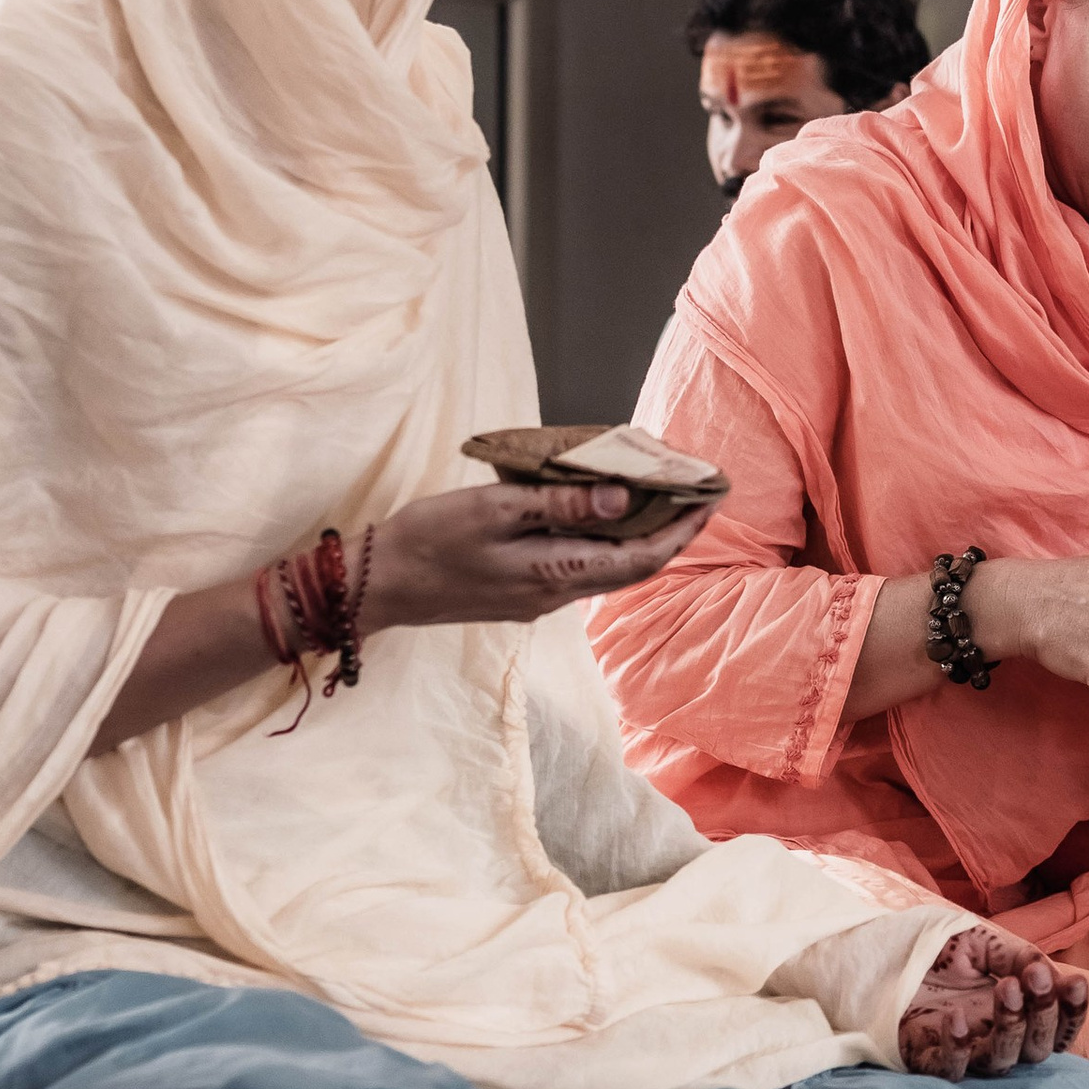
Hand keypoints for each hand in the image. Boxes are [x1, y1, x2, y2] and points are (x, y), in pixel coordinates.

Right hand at [363, 481, 714, 632]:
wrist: (377, 586)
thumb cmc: (428, 540)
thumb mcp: (494, 508)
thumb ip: (559, 504)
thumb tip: (622, 497)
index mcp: (555, 574)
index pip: (644, 556)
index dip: (684, 527)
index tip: (712, 494)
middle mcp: (556, 594)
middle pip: (635, 565)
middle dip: (673, 529)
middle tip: (698, 489)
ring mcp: (540, 599)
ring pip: (610, 567)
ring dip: (640, 534)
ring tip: (661, 494)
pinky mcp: (523, 595)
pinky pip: (582, 566)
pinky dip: (605, 538)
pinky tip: (603, 511)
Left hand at [899, 925, 1088, 1078]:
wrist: (888, 951)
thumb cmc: (942, 950)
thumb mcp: (986, 943)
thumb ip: (1019, 955)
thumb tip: (1049, 973)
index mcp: (1018, 1011)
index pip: (1057, 1025)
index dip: (1072, 1010)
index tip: (1076, 981)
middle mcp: (997, 1037)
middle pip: (1037, 1049)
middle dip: (1043, 1013)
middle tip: (1033, 975)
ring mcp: (964, 1051)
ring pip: (1001, 1062)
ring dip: (1010, 1027)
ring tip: (1004, 986)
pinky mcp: (928, 1058)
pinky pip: (950, 1069)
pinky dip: (956, 1048)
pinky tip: (954, 1016)